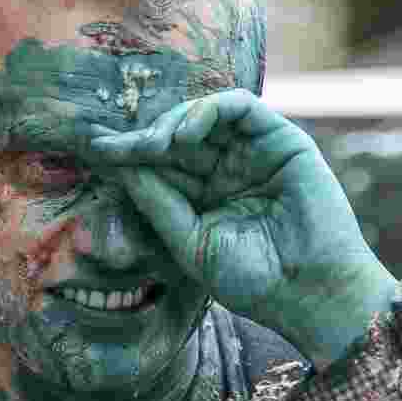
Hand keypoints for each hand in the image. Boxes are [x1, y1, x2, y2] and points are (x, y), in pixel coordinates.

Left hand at [85, 89, 397, 367]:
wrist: (309, 293)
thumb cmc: (252, 279)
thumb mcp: (189, 241)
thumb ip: (157, 201)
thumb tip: (119, 166)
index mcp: (203, 196)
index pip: (159, 164)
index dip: (127, 154)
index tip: (92, 149)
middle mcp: (226, 169)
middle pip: (175, 136)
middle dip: (141, 137)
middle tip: (113, 146)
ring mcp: (253, 152)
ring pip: (203, 116)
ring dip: (171, 122)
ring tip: (154, 145)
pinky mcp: (281, 140)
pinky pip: (241, 108)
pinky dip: (209, 110)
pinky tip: (185, 133)